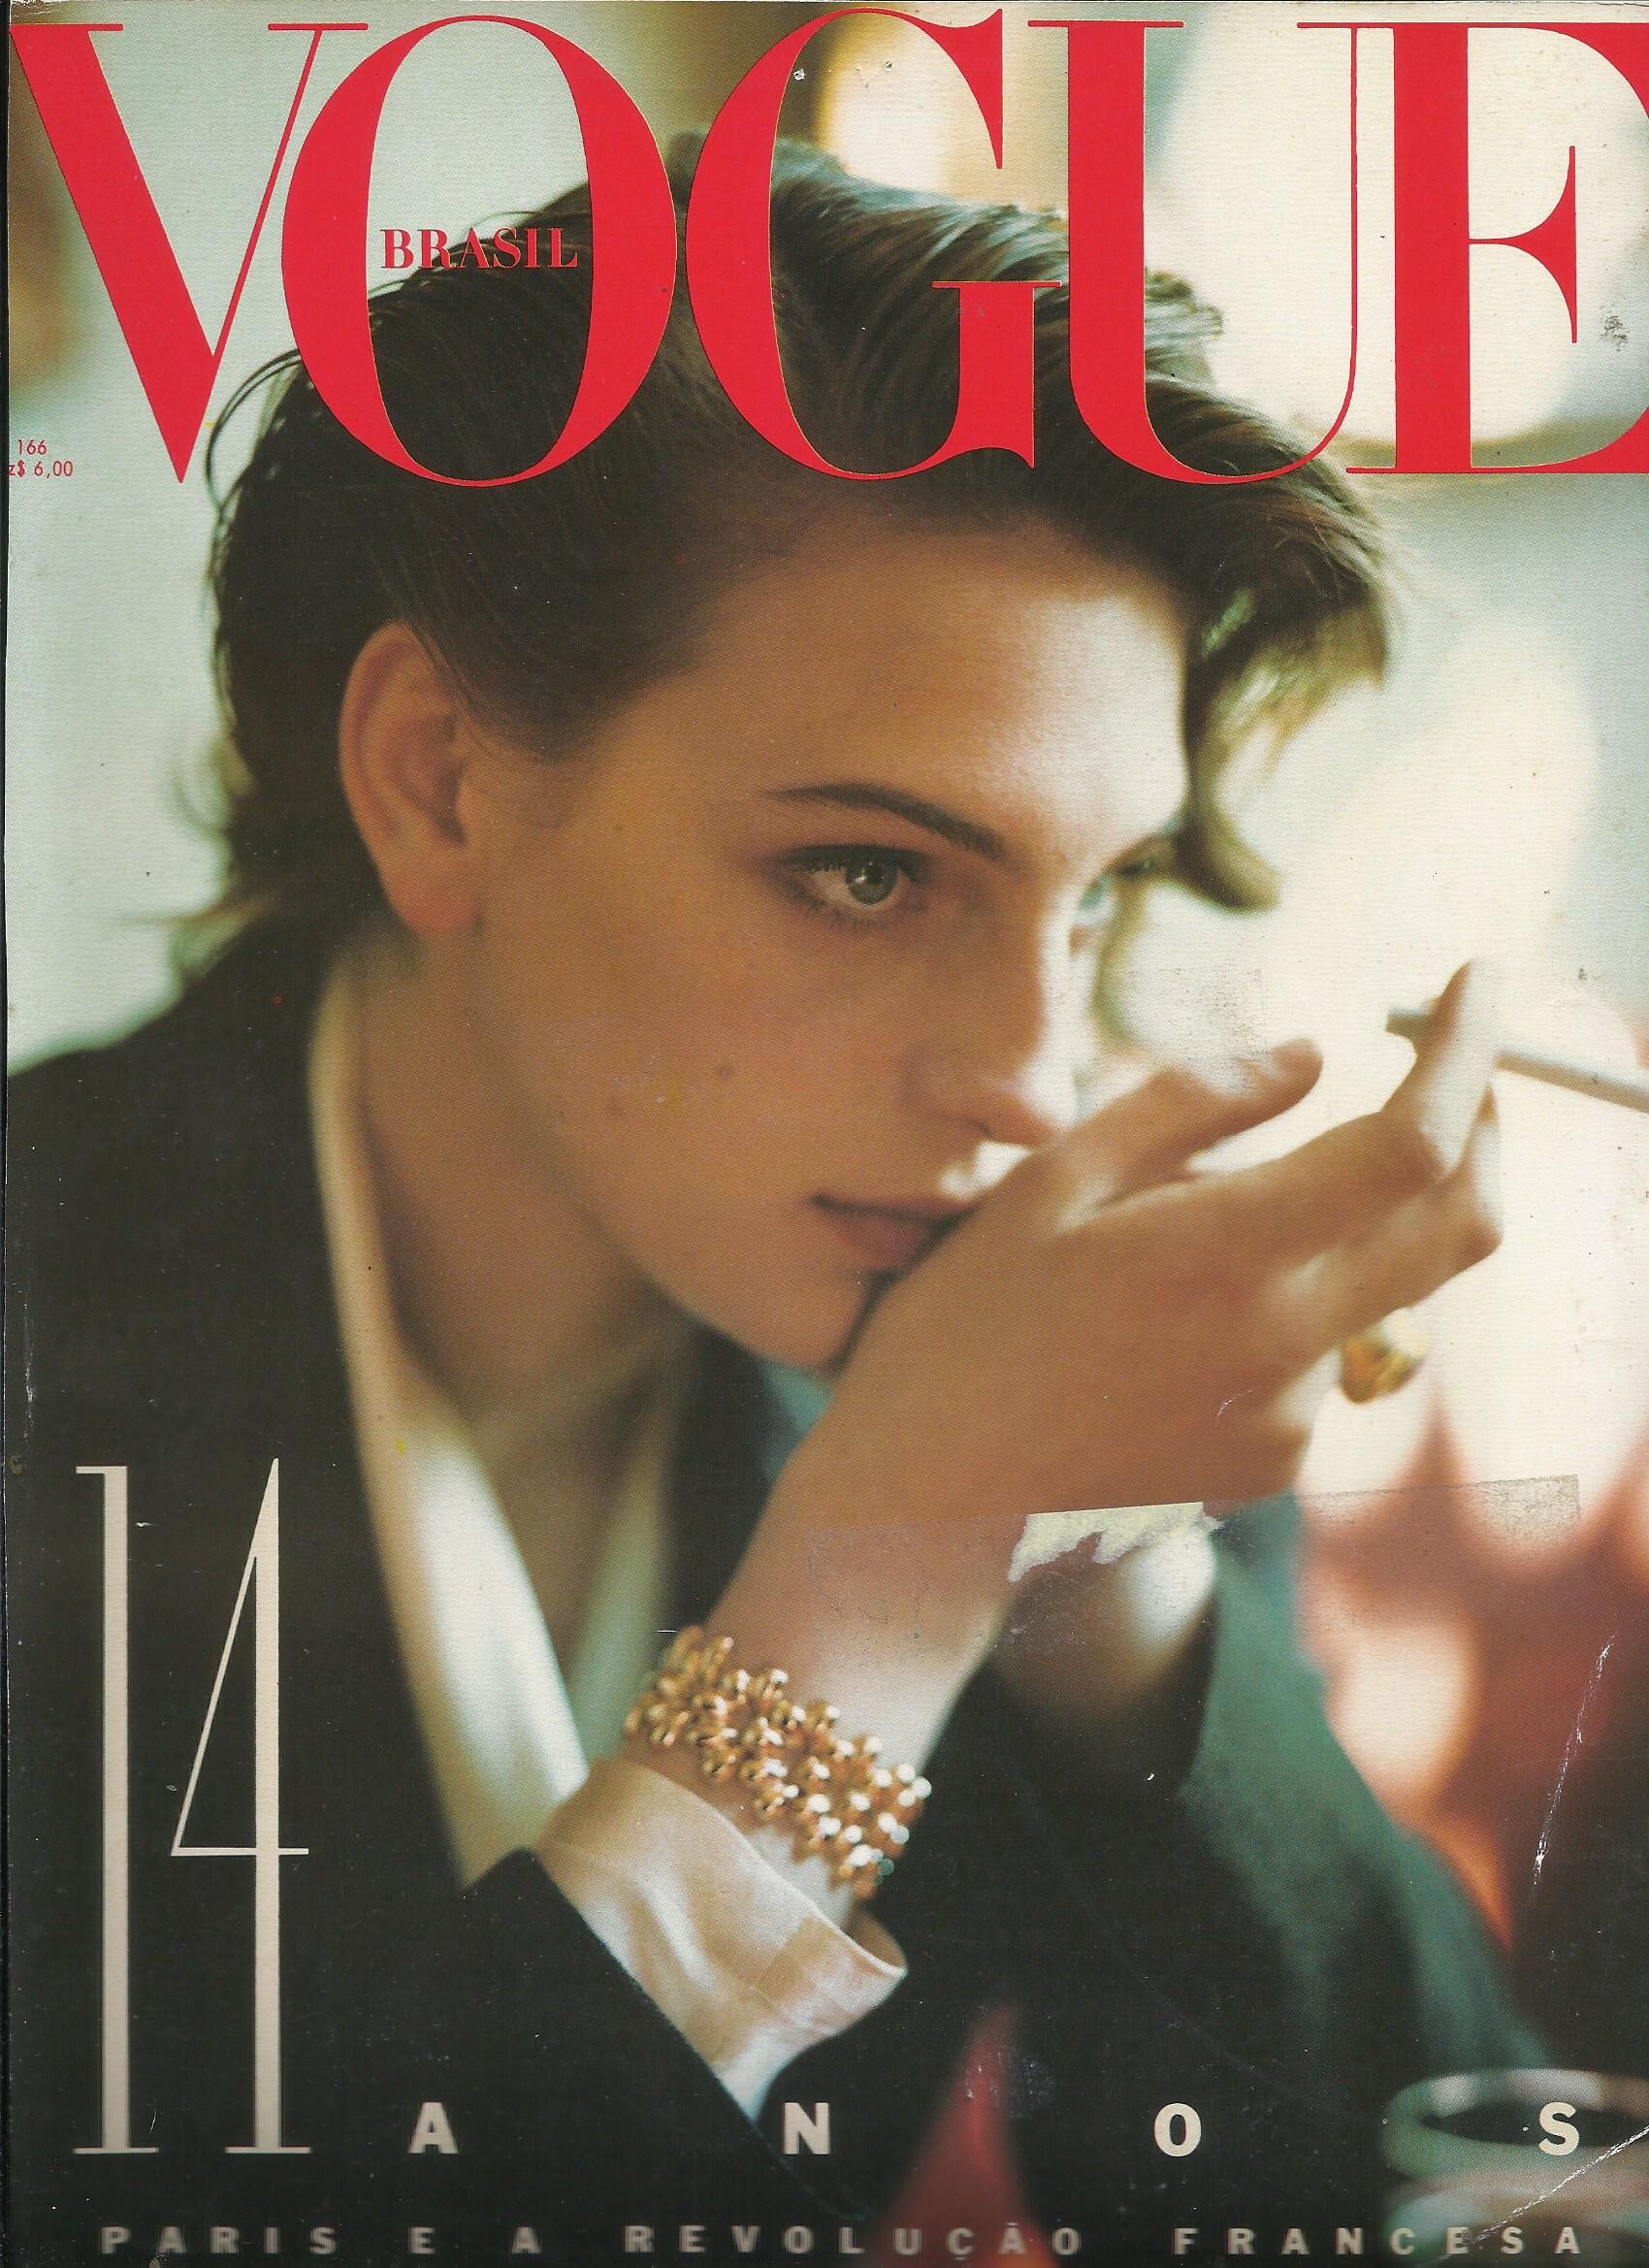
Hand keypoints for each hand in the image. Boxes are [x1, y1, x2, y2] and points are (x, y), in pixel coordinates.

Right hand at [783, 959, 1501, 1540]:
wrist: (922, 1515)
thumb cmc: (960, 1332)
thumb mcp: (1046, 1184)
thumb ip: (1187, 1105)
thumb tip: (1309, 1056)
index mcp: (1225, 1255)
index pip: (1410, 1144)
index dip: (1463, 1051)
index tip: (1471, 983)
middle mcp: (1285, 1344)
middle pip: (1460, 1226)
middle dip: (1482, 1129)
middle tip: (1454, 1066)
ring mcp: (1289, 1417)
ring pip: (1369, 1287)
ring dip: (1332, 1229)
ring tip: (1169, 1241)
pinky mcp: (1272, 1465)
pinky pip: (1310, 1355)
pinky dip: (1274, 1305)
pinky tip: (1157, 1325)